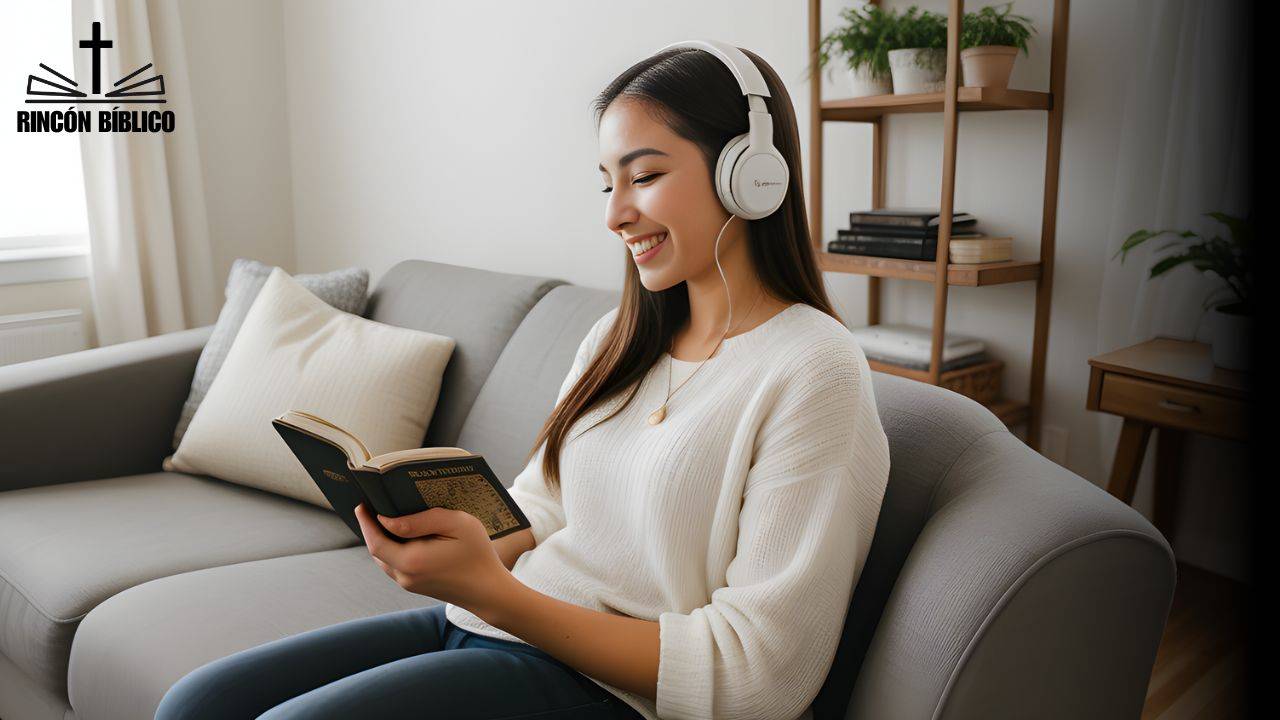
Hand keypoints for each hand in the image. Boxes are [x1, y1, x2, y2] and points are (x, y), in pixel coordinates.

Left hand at [353, 502, 513, 613]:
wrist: (489, 592)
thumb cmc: (478, 554)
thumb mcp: (456, 525)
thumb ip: (421, 520)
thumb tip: (387, 520)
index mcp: (411, 561)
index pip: (375, 541)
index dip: (366, 522)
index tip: (361, 504)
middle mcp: (405, 576)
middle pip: (377, 550)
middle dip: (371, 528)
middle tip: (372, 505)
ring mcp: (409, 584)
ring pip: (384, 559)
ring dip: (381, 539)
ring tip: (384, 517)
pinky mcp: (415, 586)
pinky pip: (395, 565)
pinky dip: (392, 549)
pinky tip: (401, 535)